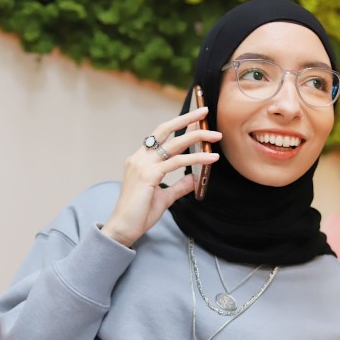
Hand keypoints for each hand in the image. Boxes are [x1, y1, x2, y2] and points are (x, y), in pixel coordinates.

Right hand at [101, 107, 220, 246]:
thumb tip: (194, 178)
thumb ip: (178, 186)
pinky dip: (196, 158)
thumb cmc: (140, 213)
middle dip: (186, 118)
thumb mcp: (165, 197)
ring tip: (216, 135)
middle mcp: (139, 158)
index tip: (196, 118)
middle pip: (164, 129)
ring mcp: (143, 165)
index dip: (179, 125)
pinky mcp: (148, 175)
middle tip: (204, 111)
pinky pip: (177, 162)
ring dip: (198, 137)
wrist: (124, 228)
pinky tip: (210, 158)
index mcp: (140, 160)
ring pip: (174, 144)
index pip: (161, 136)